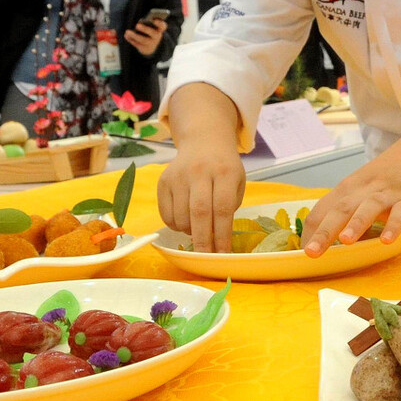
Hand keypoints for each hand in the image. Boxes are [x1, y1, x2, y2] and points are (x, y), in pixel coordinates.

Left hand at [124, 19, 166, 56]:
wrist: (150, 44)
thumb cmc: (148, 30)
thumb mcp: (149, 25)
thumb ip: (146, 22)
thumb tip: (138, 22)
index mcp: (160, 28)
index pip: (162, 26)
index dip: (159, 23)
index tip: (154, 20)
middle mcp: (157, 36)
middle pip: (153, 33)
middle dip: (145, 29)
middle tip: (137, 25)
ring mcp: (151, 43)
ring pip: (143, 40)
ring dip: (135, 36)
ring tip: (127, 31)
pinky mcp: (144, 48)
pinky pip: (137, 44)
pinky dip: (131, 40)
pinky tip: (126, 35)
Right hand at [157, 84, 246, 252]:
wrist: (203, 141)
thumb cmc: (224, 168)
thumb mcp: (237, 182)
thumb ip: (229, 207)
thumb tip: (217, 240)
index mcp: (225, 172)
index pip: (223, 208)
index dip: (223, 234)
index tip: (223, 253)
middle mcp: (200, 172)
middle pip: (199, 213)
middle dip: (203, 240)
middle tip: (205, 258)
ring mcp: (178, 175)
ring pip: (181, 216)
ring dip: (190, 232)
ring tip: (198, 231)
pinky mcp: (163, 181)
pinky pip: (166, 213)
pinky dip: (176, 225)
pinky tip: (185, 222)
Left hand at [299, 132, 400, 257]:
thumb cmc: (390, 175)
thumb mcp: (363, 186)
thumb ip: (347, 208)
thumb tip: (325, 238)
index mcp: (350, 187)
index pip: (323, 208)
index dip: (311, 231)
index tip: (303, 253)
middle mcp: (366, 189)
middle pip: (341, 208)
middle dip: (325, 231)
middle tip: (311, 253)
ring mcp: (390, 194)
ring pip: (370, 206)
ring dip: (357, 223)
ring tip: (345, 241)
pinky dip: (394, 226)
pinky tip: (387, 240)